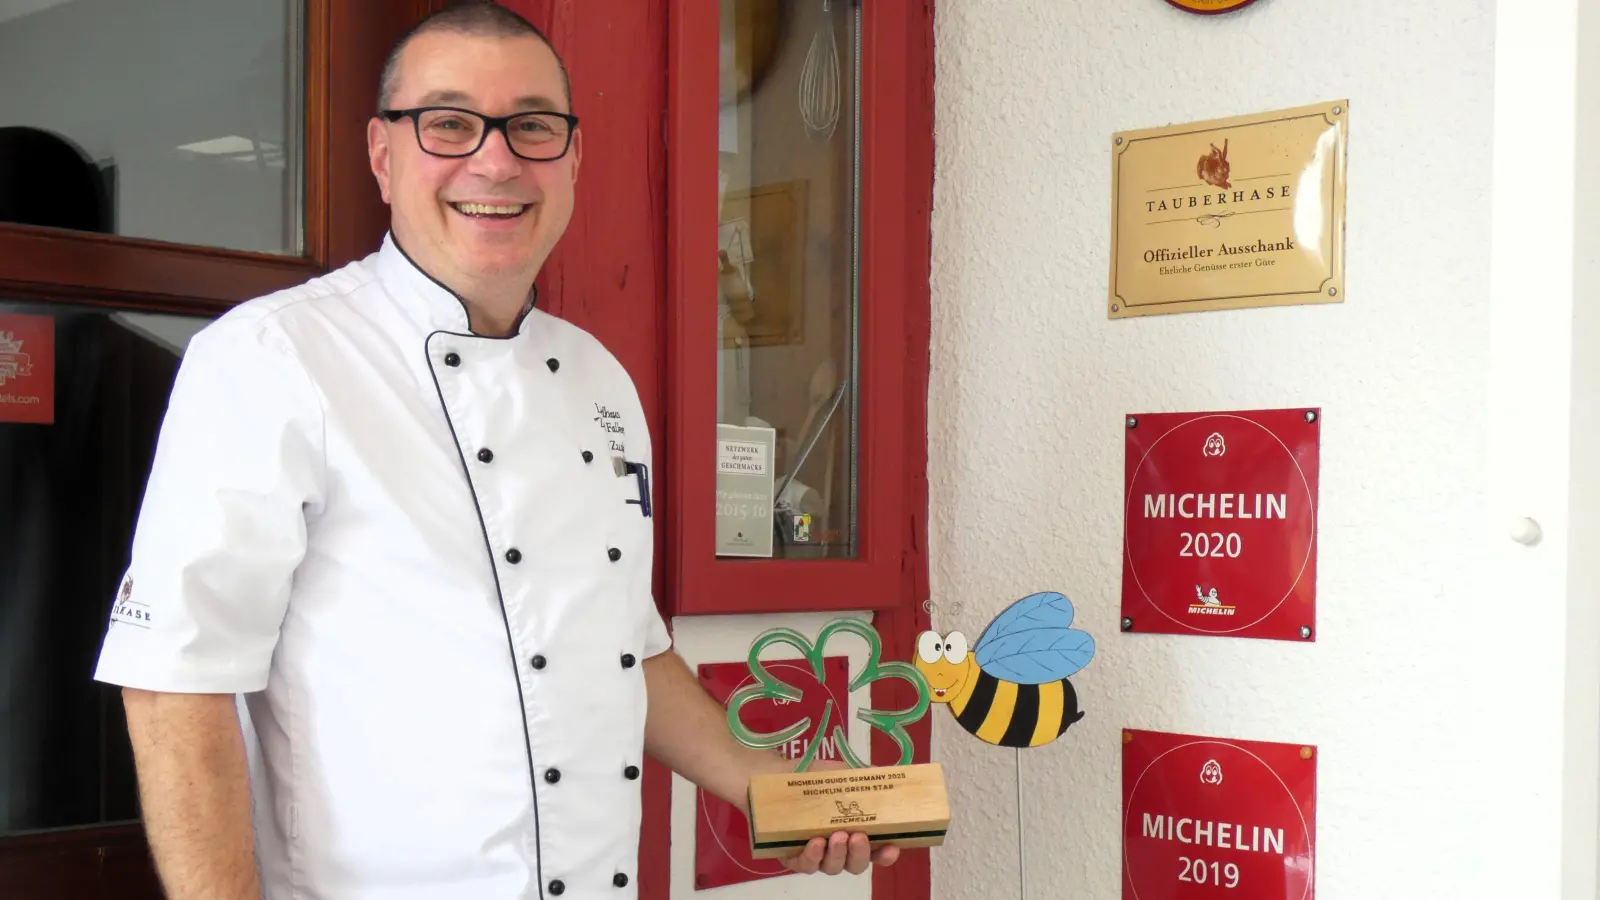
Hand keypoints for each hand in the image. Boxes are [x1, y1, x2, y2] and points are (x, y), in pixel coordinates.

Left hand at [781, 759, 899, 875]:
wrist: (778, 774)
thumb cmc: (815, 777)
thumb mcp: (842, 773)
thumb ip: (865, 777)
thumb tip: (883, 773)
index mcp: (855, 832)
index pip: (876, 852)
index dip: (886, 855)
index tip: (892, 847)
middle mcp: (838, 848)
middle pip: (855, 864)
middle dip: (860, 853)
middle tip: (858, 836)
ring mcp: (816, 855)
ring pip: (832, 867)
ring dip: (838, 854)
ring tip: (837, 836)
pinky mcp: (792, 856)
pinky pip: (805, 865)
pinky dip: (812, 856)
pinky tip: (816, 842)